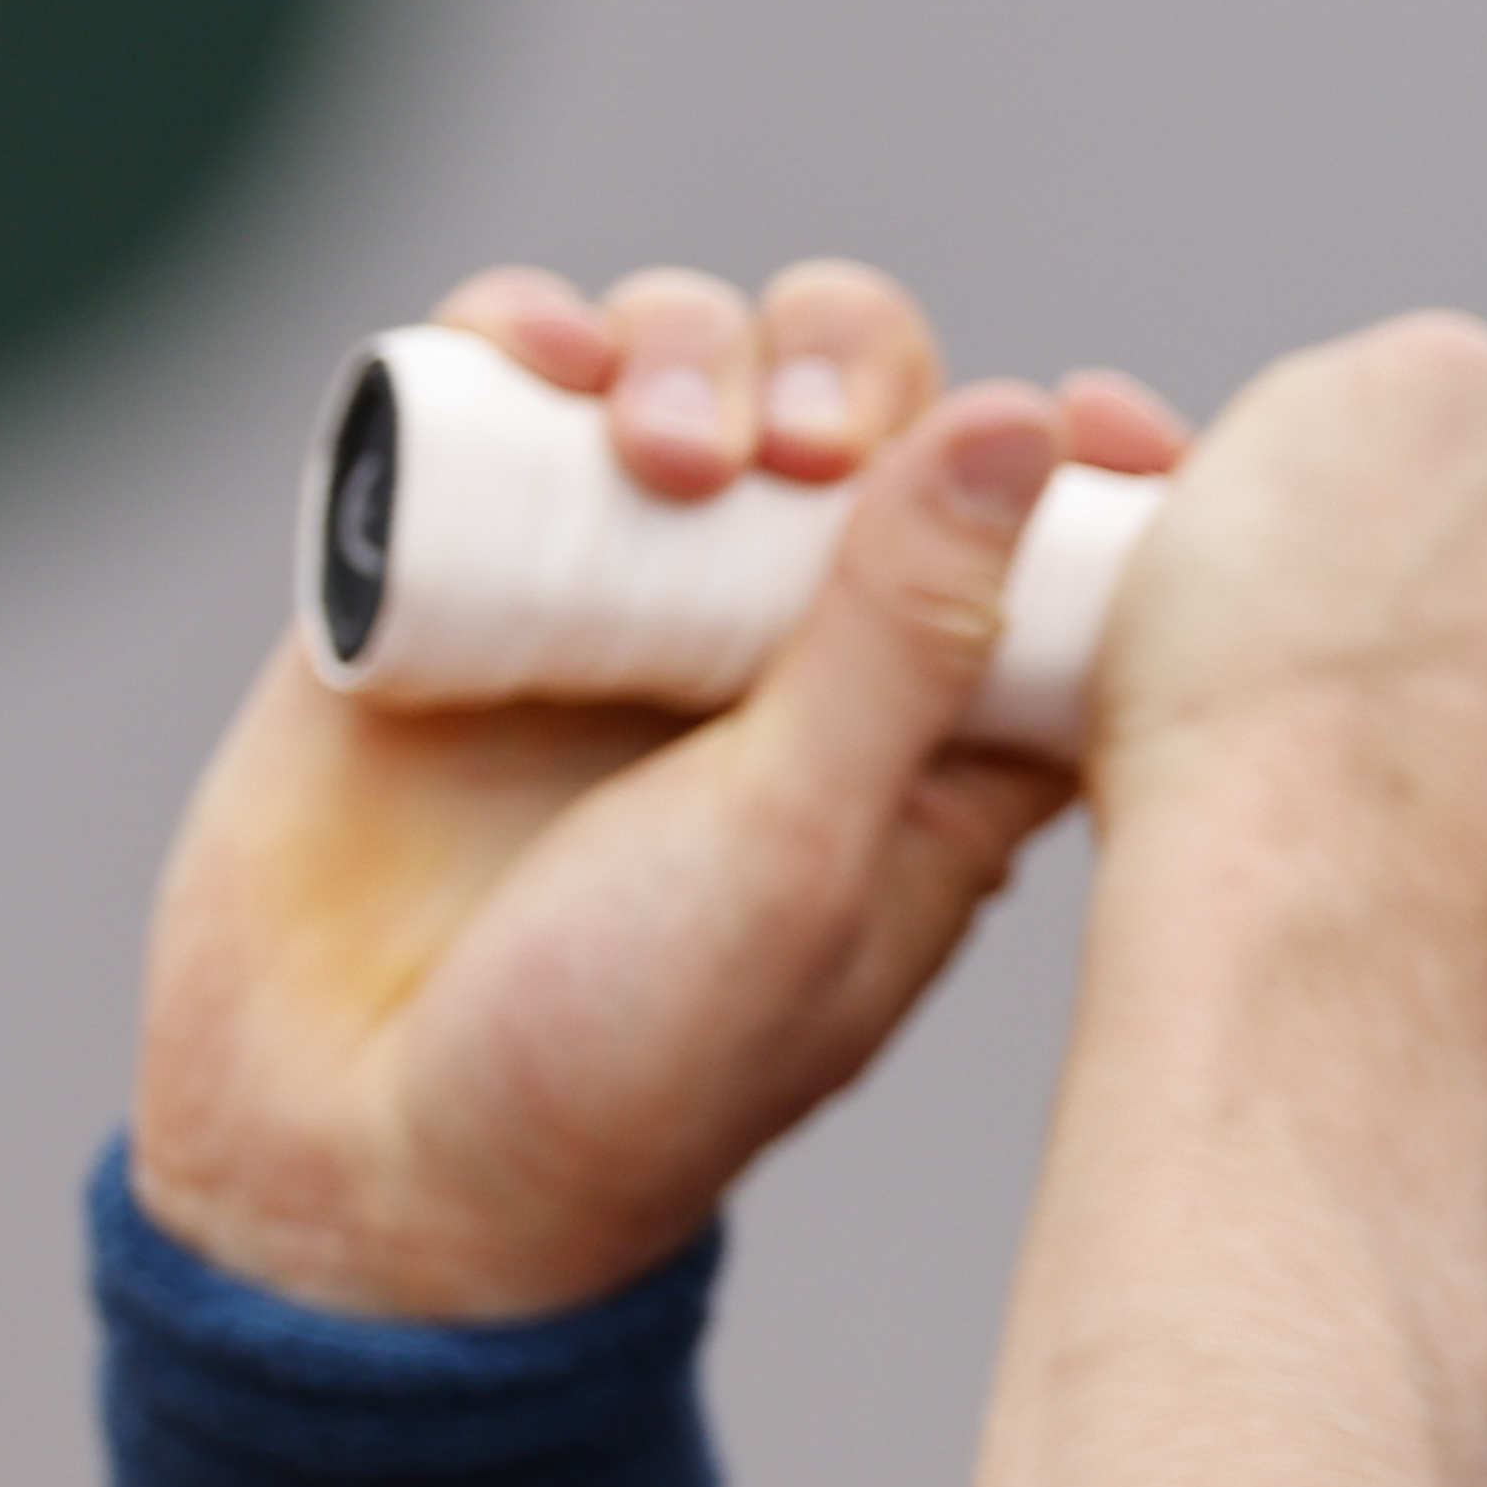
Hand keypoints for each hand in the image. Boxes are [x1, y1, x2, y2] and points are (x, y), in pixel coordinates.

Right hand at [131, 261, 1194, 1320]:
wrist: (368, 1154)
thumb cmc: (635, 1053)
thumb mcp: (807, 846)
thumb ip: (911, 637)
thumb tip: (1034, 422)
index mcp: (939, 734)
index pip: (1052, 538)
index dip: (1093, 458)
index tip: (1119, 425)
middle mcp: (789, 645)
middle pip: (867, 405)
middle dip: (849, 373)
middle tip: (808, 452)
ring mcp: (619, 593)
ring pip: (693, 369)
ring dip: (690, 349)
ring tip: (667, 451)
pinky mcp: (452, 561)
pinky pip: (501, 388)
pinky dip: (523, 332)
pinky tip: (537, 355)